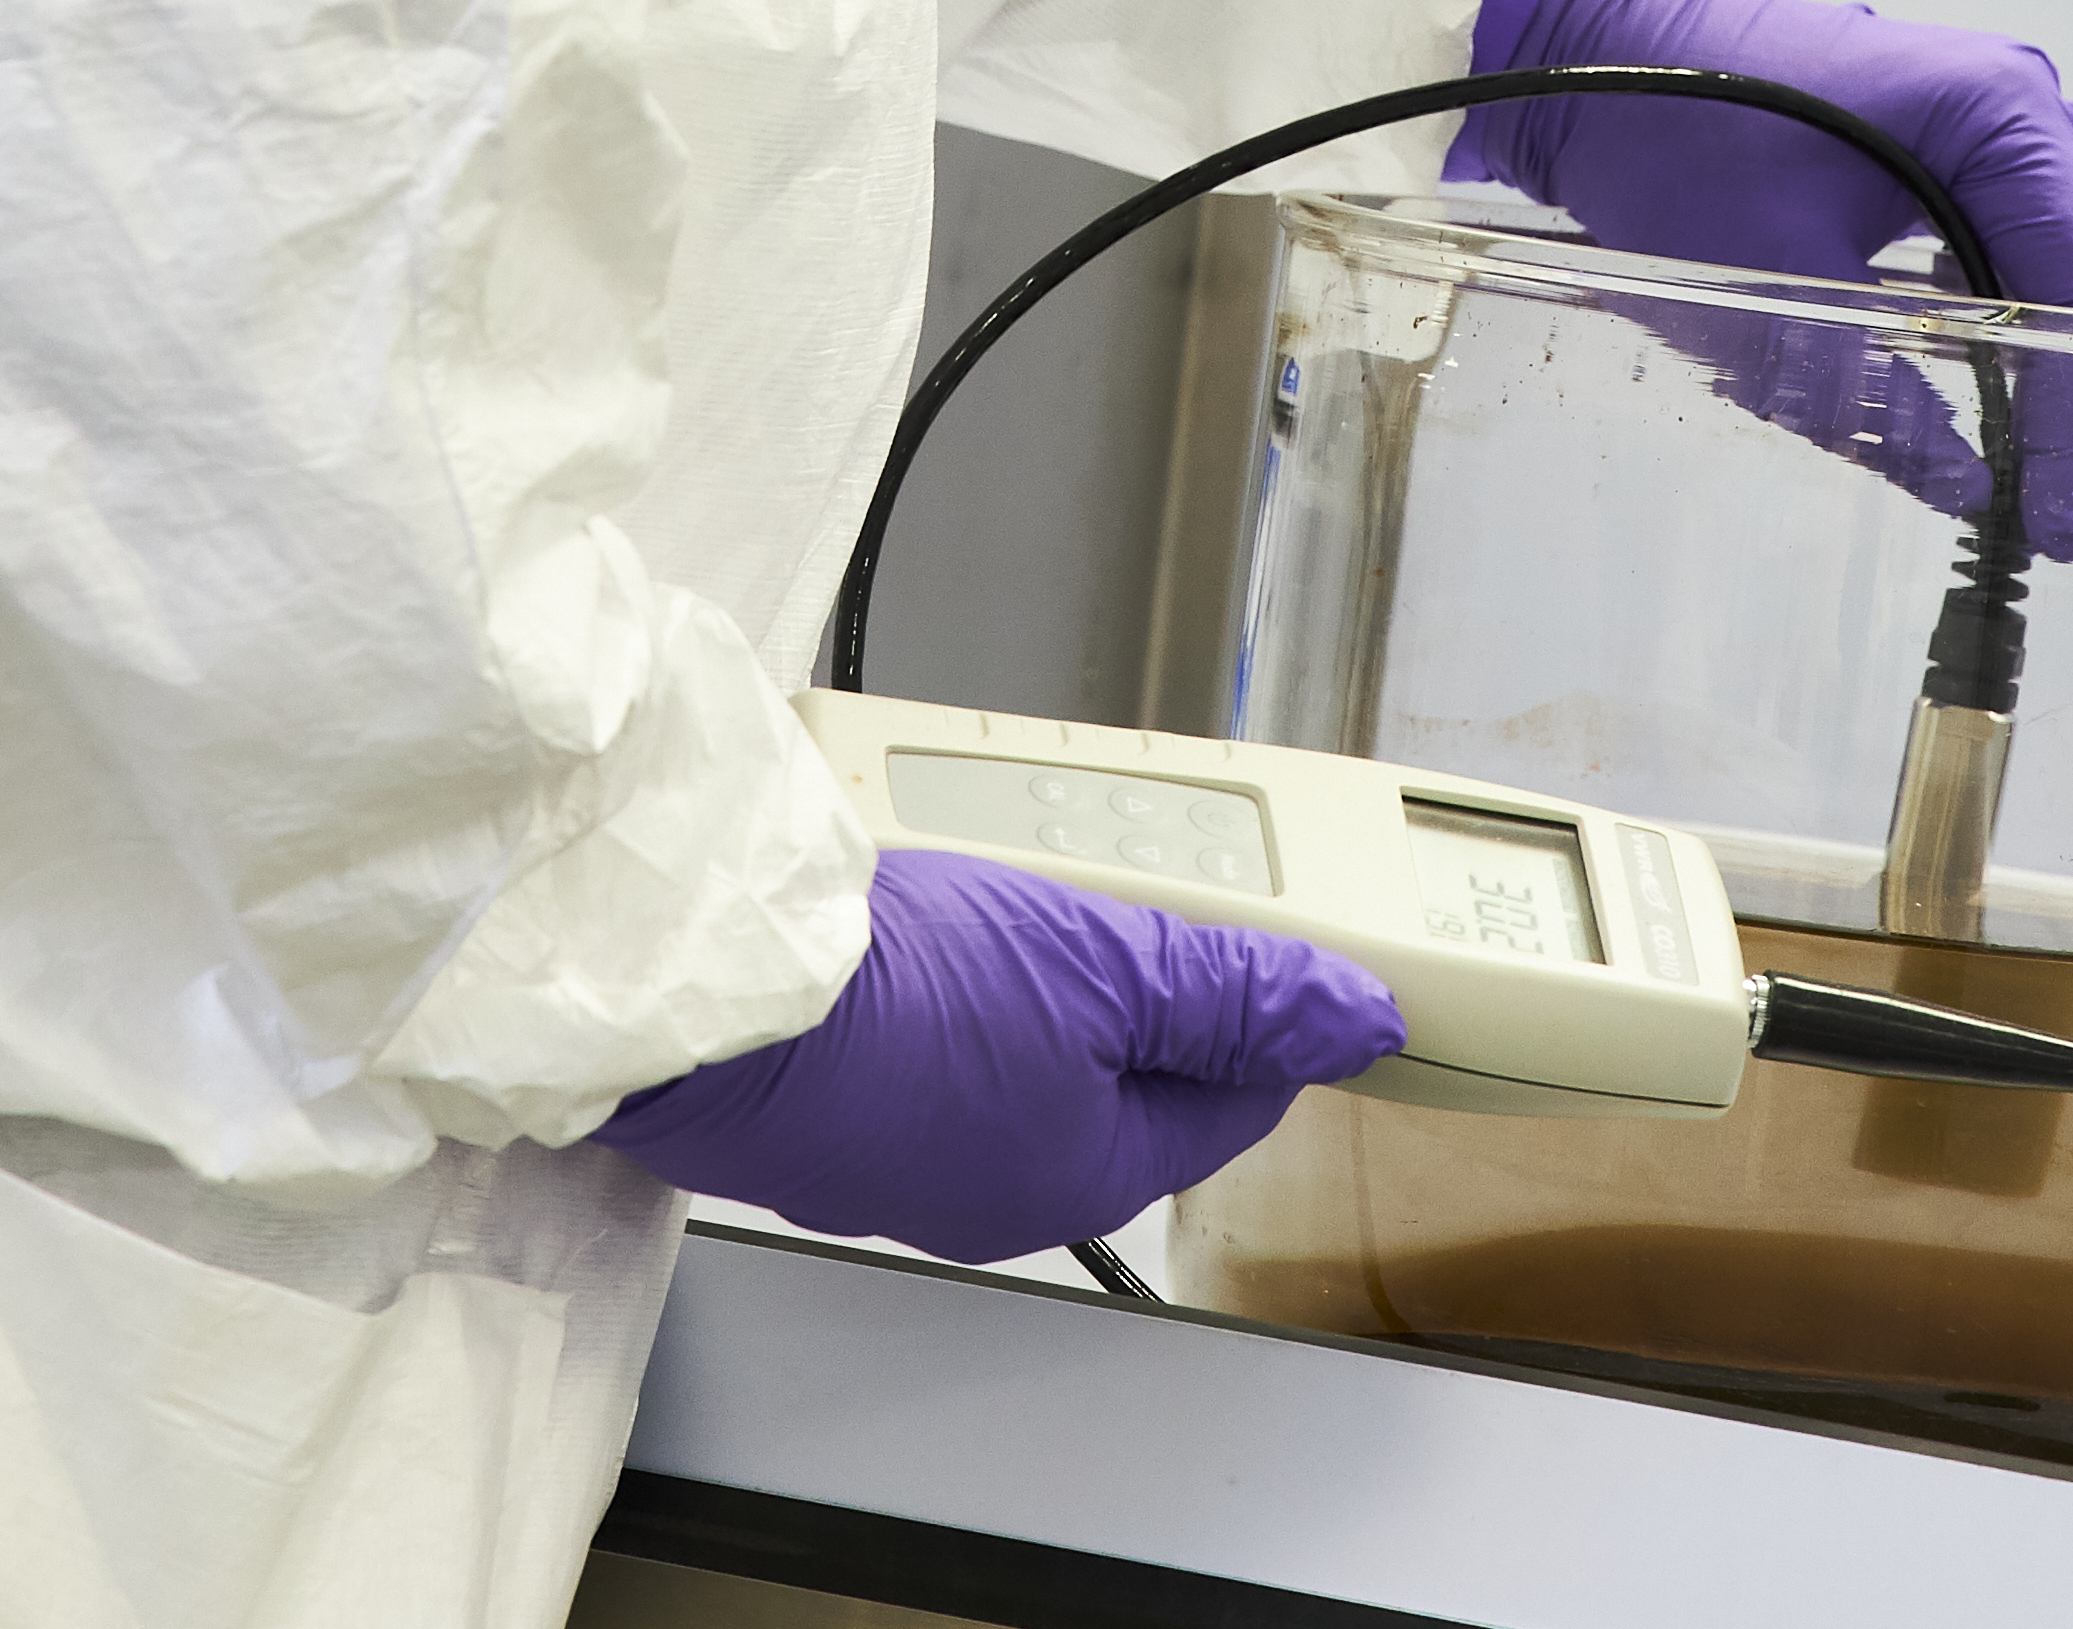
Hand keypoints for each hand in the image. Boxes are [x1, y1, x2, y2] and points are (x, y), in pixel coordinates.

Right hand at [590, 848, 1399, 1261]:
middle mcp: (1004, 1187)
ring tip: (1018, 885)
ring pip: (1023, 1051)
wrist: (717, 1003)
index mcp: (1092, 1169)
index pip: (1230, 1097)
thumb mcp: (1106, 963)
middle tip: (1120, 888)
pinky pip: (931, 1041)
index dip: (1264, 1010)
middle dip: (1135, 976)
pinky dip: (947, 983)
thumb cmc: (901, 999)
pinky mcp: (835, 1111)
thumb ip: (1235, 990)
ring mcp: (910, 1156)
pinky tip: (922, 923)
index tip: (1276, 943)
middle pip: (1121, 1072)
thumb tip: (1355, 1018)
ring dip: (1038, 972)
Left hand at [1446, 0, 2072, 555]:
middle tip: (2058, 474)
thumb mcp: (1772, 304)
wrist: (1591, 56)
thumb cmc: (1673, 158)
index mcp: (1994, 116)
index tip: (2063, 518)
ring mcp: (1989, 91)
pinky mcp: (1952, 111)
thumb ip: (1885, 408)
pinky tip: (1991, 344)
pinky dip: (2050, 269)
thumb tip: (1974, 497)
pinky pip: (2049, 192)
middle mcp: (2018, 90)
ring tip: (2044, 416)